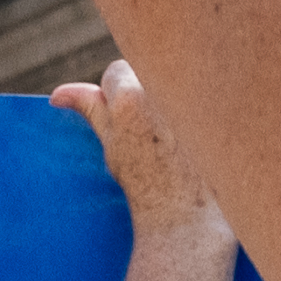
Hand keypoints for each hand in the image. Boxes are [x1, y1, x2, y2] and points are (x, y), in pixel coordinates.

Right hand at [55, 61, 228, 249]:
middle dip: (148, 90)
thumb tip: (59, 95)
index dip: (119, 97)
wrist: (189, 213)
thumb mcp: (114, 146)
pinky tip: (201, 130)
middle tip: (156, 128)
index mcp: (131, 97)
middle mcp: (163, 89)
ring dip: (176, 93)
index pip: (117, 70)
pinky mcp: (222, 103)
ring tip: (180, 130)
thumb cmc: (148, 183)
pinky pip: (207, 86)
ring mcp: (195, 95)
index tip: (130, 125)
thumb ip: (90, 109)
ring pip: (176, 76)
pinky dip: (204, 102)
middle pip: (147, 67)